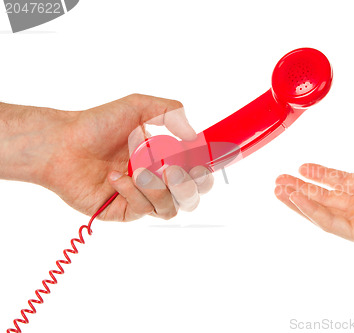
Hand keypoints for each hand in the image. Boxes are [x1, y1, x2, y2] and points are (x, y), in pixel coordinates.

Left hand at [37, 94, 213, 220]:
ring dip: (160, 189)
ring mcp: (142, 198)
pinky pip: (144, 210)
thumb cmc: (98, 124)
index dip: (206, 172)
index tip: (202, 162)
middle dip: (189, 185)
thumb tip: (194, 136)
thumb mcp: (138, 107)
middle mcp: (158, 181)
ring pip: (171, 208)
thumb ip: (170, 113)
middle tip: (174, 170)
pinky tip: (116, 177)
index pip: (198, 173)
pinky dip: (134, 192)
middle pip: (191, 197)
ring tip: (139, 170)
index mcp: (166, 159)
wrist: (63, 144)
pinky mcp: (125, 211)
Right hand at [275, 121, 353, 257]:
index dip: (320, 174)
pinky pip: (330, 222)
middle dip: (301, 188)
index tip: (302, 166)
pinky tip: (295, 199)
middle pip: (324, 195)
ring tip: (278, 190)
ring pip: (321, 209)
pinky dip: (311, 211)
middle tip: (279, 180)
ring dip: (298, 200)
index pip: (339, 180)